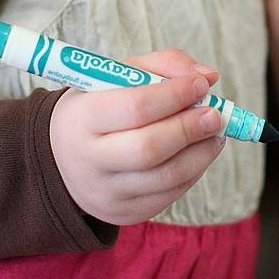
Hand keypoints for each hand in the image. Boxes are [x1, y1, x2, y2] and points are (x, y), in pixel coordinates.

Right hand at [48, 49, 227, 225]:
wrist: (63, 158)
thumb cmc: (98, 107)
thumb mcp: (116, 76)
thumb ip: (163, 66)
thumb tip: (209, 76)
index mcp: (83, 118)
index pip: (135, 108)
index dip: (174, 95)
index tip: (201, 84)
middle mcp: (90, 160)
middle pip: (149, 148)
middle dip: (189, 129)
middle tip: (215, 114)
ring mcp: (107, 192)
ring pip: (166, 176)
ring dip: (201, 153)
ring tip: (216, 132)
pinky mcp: (125, 213)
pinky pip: (169, 195)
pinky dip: (193, 171)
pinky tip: (200, 152)